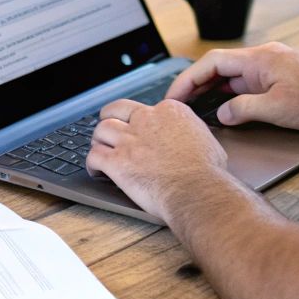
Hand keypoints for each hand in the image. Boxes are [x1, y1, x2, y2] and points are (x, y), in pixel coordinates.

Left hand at [85, 98, 228, 221]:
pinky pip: (94, 156)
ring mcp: (130, 140)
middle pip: (115, 110)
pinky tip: (95, 171)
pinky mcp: (117, 162)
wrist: (196, 190)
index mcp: (169, 111)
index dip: (138, 119)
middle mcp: (147, 120)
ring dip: (97, 140)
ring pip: (100, 130)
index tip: (138, 130)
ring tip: (99, 149)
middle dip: (109, 118)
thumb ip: (191, 133)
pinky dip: (91, 163)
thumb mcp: (206, 139)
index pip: (144, 108)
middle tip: (108, 129)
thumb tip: (192, 139)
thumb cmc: (207, 171)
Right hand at [166, 41, 298, 137]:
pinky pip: (248, 82)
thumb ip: (243, 110)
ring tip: (196, 109)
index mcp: (258, 59)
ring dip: (213, 90)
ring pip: (233, 76)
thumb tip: (222, 114)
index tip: (174, 96)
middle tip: (179, 105)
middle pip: (219, 67)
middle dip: (196, 85)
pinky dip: (232, 93)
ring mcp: (273, 67)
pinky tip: (228, 109)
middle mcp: (264, 58)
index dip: (188, 79)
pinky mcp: (282, 77)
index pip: (211, 62)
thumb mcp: (276, 109)